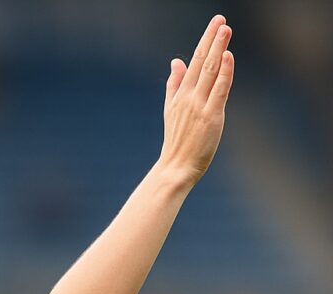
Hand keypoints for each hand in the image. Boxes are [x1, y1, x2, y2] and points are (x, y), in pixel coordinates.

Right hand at [158, 14, 234, 186]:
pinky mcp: (211, 116)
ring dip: (218, 49)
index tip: (215, 24)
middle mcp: (188, 98)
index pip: (193, 63)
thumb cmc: (176, 143)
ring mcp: (199, 106)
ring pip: (209, 72)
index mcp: (179, 96)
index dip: (205, 42)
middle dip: (211, 39)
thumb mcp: (171, 110)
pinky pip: (219, 90)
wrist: (175, 168)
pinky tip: (227, 56)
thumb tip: (176, 61)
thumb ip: (174, 85)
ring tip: (225, 29)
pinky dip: (223, 72)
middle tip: (221, 19)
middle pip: (201, 63)